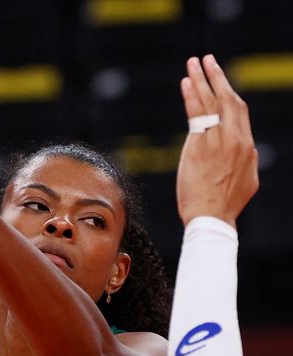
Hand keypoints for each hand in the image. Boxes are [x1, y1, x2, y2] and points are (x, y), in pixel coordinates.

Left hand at [176, 54, 258, 226]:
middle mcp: (234, 139)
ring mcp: (217, 141)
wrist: (211, 217)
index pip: (238, 111)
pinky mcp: (199, 146)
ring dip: (201, 80)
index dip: (228, 92)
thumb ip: (247, 161)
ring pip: (210, 103)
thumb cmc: (225, 204)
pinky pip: (195, 115)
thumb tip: (248, 150)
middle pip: (227, 99)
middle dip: (216, 76)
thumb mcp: (248, 181)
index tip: (218, 80)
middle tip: (206, 59)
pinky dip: (191, 97)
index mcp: (247, 146)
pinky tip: (186, 83)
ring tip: (193, 63)